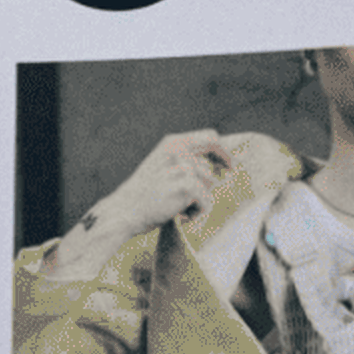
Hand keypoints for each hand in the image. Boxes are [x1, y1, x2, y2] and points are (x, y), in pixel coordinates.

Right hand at [41, 129, 242, 278]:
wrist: (124, 211)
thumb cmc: (144, 195)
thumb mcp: (162, 169)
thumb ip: (183, 163)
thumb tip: (215, 169)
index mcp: (172, 143)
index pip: (209, 137)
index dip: (222, 150)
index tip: (228, 163)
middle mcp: (179, 150)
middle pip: (215, 152)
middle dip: (223, 164)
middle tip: (229, 172)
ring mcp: (183, 166)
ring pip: (210, 184)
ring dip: (199, 200)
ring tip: (180, 208)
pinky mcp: (188, 185)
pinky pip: (206, 202)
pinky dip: (196, 214)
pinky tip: (179, 217)